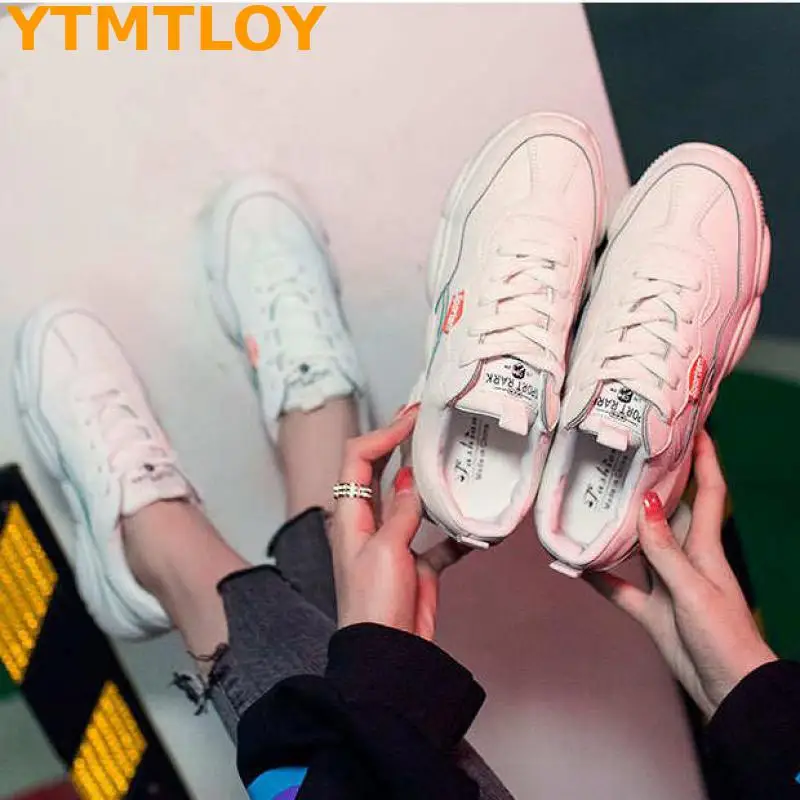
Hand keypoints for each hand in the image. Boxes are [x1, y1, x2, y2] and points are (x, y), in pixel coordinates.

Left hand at [330, 406, 466, 639]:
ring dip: (430, 483)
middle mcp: (369, 524)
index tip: (411, 419)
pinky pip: (439, 540)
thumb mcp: (385, 549)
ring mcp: (394, 544)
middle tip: (427, 421)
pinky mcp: (417, 566)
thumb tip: (408, 482)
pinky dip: (456, 532)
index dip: (382, 434)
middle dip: (400, 445)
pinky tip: (476, 527)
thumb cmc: (373, 605)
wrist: (388, 656)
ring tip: (454, 460)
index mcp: (351, 516)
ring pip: (411, 501)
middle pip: (380, 472)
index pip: (358, 459)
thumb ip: (400, 513)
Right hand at [586, 430, 776, 717]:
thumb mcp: (694, 589)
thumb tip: (645, 503)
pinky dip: (600, 577)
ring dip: (620, 527)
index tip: (694, 427)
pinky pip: (620, 587)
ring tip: (593, 501)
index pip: (708, 492)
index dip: (705, 459)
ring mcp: (668, 584)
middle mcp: (686, 559)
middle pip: (669, 511)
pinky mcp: (652, 611)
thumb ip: (665, 550)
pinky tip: (577, 565)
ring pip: (640, 546)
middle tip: (626, 457)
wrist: (731, 690)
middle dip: (653, 482)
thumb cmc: (724, 637)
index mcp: (706, 548)